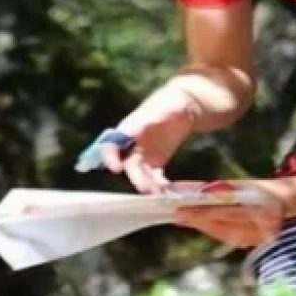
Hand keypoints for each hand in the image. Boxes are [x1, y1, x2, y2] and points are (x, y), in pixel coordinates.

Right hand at [97, 78, 202, 193]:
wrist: (187, 104)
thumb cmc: (171, 102)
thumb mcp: (161, 107)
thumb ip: (146, 119)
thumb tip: (131, 129)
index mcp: (128, 129)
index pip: (110, 144)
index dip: (109, 156)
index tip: (115, 168)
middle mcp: (132, 144)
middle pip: (128, 164)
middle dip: (136, 178)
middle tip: (148, 189)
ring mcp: (144, 154)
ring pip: (140, 174)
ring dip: (147, 184)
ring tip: (160, 193)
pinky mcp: (156, 161)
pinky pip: (153, 177)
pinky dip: (158, 185)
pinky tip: (168, 191)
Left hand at [173, 179, 288, 247]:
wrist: (289, 201)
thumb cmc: (263, 189)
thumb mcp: (244, 185)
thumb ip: (221, 190)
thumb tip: (193, 192)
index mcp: (259, 210)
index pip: (224, 213)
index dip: (201, 213)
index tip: (181, 209)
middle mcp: (259, 227)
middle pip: (220, 226)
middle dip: (196, 221)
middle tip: (176, 214)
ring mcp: (256, 238)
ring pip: (221, 233)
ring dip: (201, 226)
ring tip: (182, 219)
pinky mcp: (252, 242)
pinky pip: (226, 237)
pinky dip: (212, 230)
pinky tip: (198, 224)